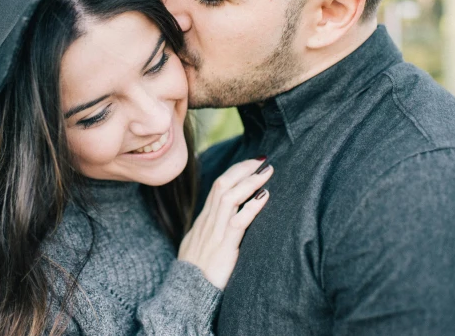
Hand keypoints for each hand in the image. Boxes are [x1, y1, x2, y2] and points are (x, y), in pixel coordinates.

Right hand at [178, 157, 272, 289]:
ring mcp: (214, 233)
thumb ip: (209, 232)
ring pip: (229, 197)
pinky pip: (238, 221)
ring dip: (250, 181)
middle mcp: (207, 222)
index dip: (234, 172)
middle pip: (223, 185)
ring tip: (267, 172)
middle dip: (243, 169)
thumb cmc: (195, 275)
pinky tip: (265, 196)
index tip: (250, 163)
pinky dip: (252, 206)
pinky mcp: (224, 247)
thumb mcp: (198, 247)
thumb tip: (223, 223)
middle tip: (262, 159)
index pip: (217, 187)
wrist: (187, 295)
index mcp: (203, 221)